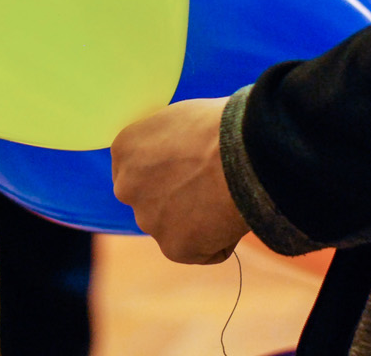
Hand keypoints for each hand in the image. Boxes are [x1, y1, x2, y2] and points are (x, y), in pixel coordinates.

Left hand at [111, 97, 249, 263]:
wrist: (245, 151)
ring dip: (200, 220)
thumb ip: (167, 144)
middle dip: (177, 199)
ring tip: (229, 197)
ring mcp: (148, 220)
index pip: (140, 169)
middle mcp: (126, 187)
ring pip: (176, 227)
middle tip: (212, 184)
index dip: (171, 170)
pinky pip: (202, 250)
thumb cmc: (221, 125)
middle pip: (153, 200)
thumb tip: (180, 156)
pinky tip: (233, 216)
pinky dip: (221, 240)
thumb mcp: (180, 120)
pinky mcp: (174, 248)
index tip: (194, 165)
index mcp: (125, 149)